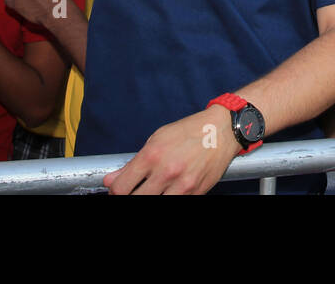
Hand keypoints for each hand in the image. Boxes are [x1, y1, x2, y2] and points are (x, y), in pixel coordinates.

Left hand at [104, 105, 239, 194]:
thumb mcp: (157, 138)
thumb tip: (112, 180)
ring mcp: (182, 186)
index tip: (117, 190)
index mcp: (152, 155)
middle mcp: (166, 172)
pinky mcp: (196, 194)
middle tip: (134, 191)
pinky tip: (168, 190)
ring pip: (155, 204)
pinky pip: (176, 203)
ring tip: (152, 191)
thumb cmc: (189, 131)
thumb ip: (134, 162)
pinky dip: (169, 198)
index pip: (121, 188)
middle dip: (131, 197)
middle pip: (135, 200)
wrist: (222, 130)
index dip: (115, 191)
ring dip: (150, 198)